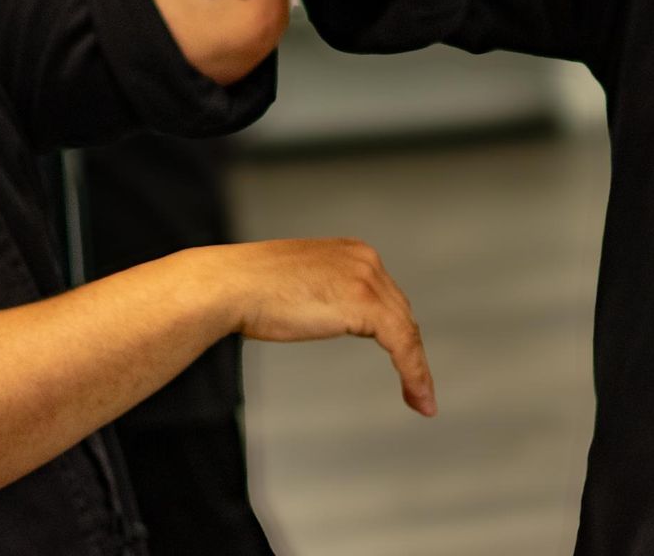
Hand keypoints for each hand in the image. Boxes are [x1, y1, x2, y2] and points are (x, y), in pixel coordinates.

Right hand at [196, 238, 436, 416]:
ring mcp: (366, 279)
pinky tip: (418, 397)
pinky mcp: (364, 303)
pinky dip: (414, 373)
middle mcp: (364, 259)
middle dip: (410, 352)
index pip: (386, 296)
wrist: (230, 286)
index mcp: (350, 252)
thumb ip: (322, 294)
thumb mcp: (298, 286)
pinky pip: (402, 344)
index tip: (404, 361)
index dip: (397, 332)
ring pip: (405, 331)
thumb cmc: (249, 290)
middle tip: (417, 389)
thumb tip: (325, 312)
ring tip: (423, 401)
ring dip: (417, 370)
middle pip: (399, 313)